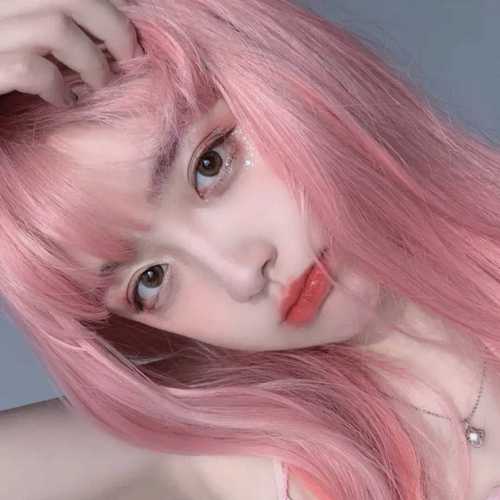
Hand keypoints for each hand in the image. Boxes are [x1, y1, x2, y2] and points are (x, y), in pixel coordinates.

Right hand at [0, 0, 142, 106]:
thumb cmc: (0, 61)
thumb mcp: (22, 29)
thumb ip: (52, 20)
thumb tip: (107, 27)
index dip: (108, 0)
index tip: (128, 24)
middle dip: (114, 25)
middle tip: (129, 56)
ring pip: (56, 27)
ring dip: (91, 60)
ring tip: (99, 83)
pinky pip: (32, 69)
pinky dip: (57, 87)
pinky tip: (64, 100)